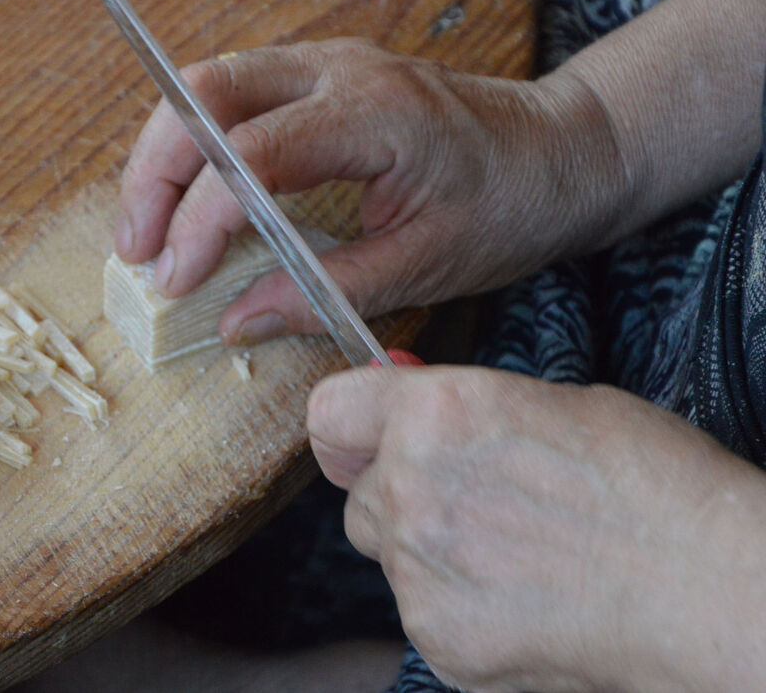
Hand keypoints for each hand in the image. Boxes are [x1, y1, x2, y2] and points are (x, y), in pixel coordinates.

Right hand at [114, 39, 626, 343]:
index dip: (199, 218)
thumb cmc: (512, 206)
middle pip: (206, 94)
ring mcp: (326, 60)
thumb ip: (325, 292)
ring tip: (146, 225)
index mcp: (376, 115)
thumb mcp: (426, 266)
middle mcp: (340, 69)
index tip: (174, 277)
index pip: (252, 153)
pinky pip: (232, 91)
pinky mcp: (319, 72)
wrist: (563, 149)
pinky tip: (187, 193)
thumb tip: (236, 322)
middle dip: (154, 172)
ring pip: (208, 83)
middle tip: (136, 248)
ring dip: (163, 152)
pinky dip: (194, 140)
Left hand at [307, 365, 765, 691]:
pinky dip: (457, 605)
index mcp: (433, 414)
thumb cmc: (653, 485)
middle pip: (357, 494)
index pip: (328, 413)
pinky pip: (422, 610)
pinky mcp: (436, 637)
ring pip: (388, 555)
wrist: (710, 590)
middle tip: (470, 501)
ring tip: (512, 553)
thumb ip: (460, 408)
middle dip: (396, 494)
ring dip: (427, 550)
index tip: (369, 437)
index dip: (352, 426)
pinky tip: (522, 597)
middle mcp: (408, 487)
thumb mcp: (552, 404)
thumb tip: (411, 401)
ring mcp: (417, 570)